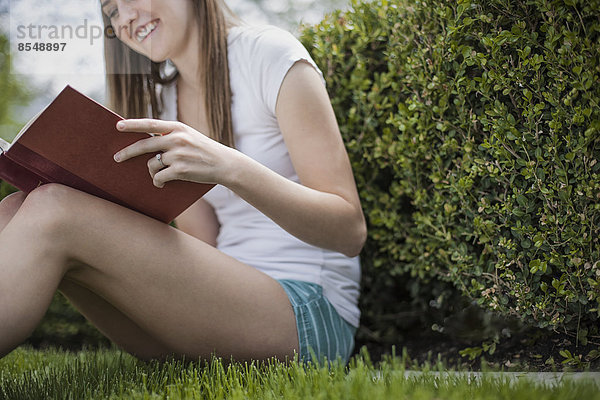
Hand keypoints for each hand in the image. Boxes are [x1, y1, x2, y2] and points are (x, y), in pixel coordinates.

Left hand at [113, 119, 234, 187]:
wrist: (224, 164)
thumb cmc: (204, 151)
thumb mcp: (189, 136)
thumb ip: (170, 136)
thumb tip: (145, 143)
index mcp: (178, 128)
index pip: (150, 124)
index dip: (132, 125)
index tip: (118, 126)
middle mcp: (177, 139)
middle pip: (144, 146)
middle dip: (127, 153)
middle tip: (117, 158)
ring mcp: (178, 155)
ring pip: (151, 165)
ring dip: (152, 172)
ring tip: (158, 175)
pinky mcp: (180, 170)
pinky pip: (158, 177)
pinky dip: (158, 182)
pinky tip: (161, 184)